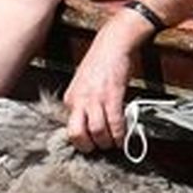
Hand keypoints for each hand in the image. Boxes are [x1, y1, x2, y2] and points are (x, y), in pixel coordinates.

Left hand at [63, 11, 148, 151]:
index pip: (68, 128)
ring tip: (114, 143)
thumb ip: (82, 102)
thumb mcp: (82, 83)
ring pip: (97, 132)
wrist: (113, 44)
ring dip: (107, 142)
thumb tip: (88, 123)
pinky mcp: (112, 96)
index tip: (90, 144)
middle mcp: (79, 100)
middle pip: (77, 135)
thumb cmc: (99, 62)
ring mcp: (95, 99)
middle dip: (89, 147)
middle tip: (99, 148)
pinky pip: (115, 123)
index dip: (80, 140)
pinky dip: (120, 135)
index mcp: (70, 98)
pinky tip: (123, 138)